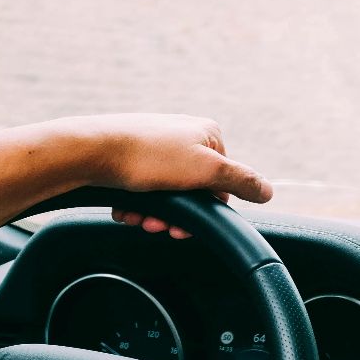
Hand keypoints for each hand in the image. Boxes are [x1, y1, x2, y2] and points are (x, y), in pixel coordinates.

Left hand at [66, 114, 272, 238]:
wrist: (91, 152)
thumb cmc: (147, 157)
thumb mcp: (205, 170)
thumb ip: (241, 180)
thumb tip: (268, 191)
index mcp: (207, 134)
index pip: (222, 183)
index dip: (206, 209)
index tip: (184, 225)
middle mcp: (183, 136)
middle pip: (193, 192)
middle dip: (175, 216)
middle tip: (156, 225)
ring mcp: (157, 146)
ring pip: (167, 195)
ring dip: (154, 214)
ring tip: (138, 216)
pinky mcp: (133, 158)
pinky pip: (145, 190)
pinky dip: (138, 205)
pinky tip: (127, 209)